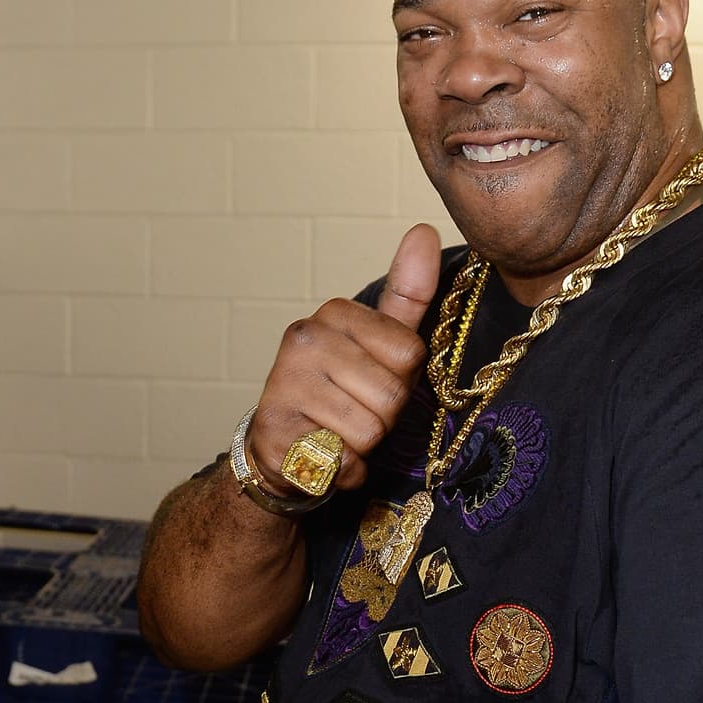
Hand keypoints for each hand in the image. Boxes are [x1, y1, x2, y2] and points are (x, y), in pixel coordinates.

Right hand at [249, 222, 441, 494]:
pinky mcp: (278, 430)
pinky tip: (326, 457)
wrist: (281, 450)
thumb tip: (425, 231)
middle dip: (384, 417)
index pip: (409, 354)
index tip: (372, 381)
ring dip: (364, 446)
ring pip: (370, 429)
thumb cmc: (340, 393)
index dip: (401, 380)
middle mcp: (305, 337)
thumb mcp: (379, 342)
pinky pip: (345, 460)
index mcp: (335, 313)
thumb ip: (407, 294)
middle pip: (392, 393)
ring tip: (339, 433)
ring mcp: (286, 382)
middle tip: (354, 412)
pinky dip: (345, 471)